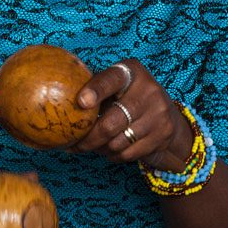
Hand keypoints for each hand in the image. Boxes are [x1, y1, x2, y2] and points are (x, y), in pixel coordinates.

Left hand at [71, 59, 194, 171]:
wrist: (170, 118)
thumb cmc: (129, 99)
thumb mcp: (116, 88)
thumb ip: (95, 92)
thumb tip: (56, 106)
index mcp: (131, 72)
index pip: (111, 79)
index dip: (95, 91)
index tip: (81, 102)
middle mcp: (148, 90)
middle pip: (110, 123)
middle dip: (87, 138)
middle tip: (73, 144)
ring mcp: (158, 113)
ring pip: (117, 142)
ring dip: (99, 148)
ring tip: (93, 145)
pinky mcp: (162, 135)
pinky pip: (127, 154)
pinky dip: (113, 155)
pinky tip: (110, 150)